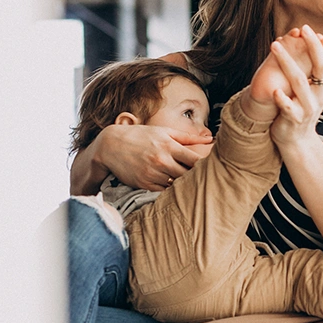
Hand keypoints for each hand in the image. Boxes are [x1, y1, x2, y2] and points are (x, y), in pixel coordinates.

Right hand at [95, 123, 211, 190]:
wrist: (111, 146)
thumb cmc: (141, 136)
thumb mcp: (164, 132)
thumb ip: (188, 137)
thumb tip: (210, 139)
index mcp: (169, 146)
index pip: (195, 161)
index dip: (205, 165)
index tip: (211, 167)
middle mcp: (161, 161)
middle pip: (188, 175)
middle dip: (196, 176)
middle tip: (204, 177)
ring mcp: (152, 174)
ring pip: (176, 184)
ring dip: (183, 183)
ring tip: (189, 182)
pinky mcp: (144, 185)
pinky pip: (164, 191)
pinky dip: (169, 188)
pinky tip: (172, 184)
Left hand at [243, 26, 322, 121]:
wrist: (297, 140)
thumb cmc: (303, 107)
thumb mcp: (315, 89)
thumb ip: (317, 69)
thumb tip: (322, 40)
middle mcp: (321, 94)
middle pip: (322, 67)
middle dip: (314, 47)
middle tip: (305, 28)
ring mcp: (309, 107)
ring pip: (300, 82)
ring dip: (287, 62)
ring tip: (274, 45)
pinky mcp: (294, 119)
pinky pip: (289, 107)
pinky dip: (282, 98)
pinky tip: (275, 90)